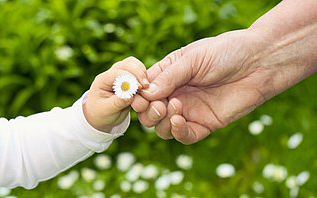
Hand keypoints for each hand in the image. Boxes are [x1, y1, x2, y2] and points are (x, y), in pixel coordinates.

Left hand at [83, 56, 152, 131]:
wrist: (102, 116)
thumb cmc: (102, 114)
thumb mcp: (107, 111)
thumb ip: (118, 102)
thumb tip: (130, 95)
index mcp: (103, 80)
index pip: (118, 73)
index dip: (130, 79)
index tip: (140, 89)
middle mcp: (112, 73)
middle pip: (128, 63)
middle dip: (139, 73)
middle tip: (146, 87)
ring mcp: (121, 74)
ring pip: (135, 64)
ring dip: (143, 74)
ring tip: (147, 87)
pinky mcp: (130, 78)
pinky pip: (140, 71)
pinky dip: (145, 77)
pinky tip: (147, 89)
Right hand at [139, 29, 284, 143]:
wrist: (258, 63)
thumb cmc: (225, 52)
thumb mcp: (192, 59)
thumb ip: (169, 77)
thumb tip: (146, 94)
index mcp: (168, 76)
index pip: (144, 91)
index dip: (138, 96)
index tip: (138, 98)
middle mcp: (175, 95)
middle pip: (149, 113)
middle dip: (148, 112)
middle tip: (159, 105)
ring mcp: (189, 111)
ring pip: (163, 127)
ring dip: (161, 122)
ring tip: (175, 107)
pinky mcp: (204, 124)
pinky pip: (184, 136)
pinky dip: (177, 132)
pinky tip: (179, 121)